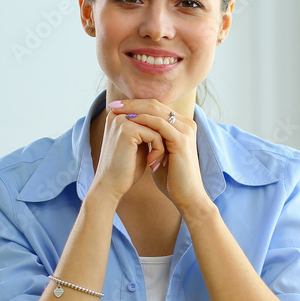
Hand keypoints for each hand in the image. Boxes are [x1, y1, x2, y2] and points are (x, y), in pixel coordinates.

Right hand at [91, 103, 157, 201]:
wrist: (110, 186)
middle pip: (154, 118)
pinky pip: (155, 135)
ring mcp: (121, 120)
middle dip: (163, 137)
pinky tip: (151, 162)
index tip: (160, 151)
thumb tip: (167, 121)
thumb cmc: (126, 169)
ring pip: (157, 126)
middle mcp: (117, 114)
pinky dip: (159, 150)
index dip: (159, 132)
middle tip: (162, 157)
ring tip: (156, 161)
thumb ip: (148, 131)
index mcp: (118, 114)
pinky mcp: (127, 130)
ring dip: (162, 145)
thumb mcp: (138, 145)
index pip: (149, 114)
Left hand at [108, 99, 210, 213]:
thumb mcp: (159, 154)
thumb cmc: (171, 179)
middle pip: (155, 105)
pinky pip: (159, 124)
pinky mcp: (181, 140)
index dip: (135, 104)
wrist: (186, 196)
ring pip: (156, 111)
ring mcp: (185, 131)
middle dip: (132, 103)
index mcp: (181, 126)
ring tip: (117, 111)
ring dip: (134, 109)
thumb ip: (152, 140)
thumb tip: (134, 132)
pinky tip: (128, 121)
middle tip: (113, 104)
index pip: (156, 107)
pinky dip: (143, 121)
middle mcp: (186, 124)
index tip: (116, 106)